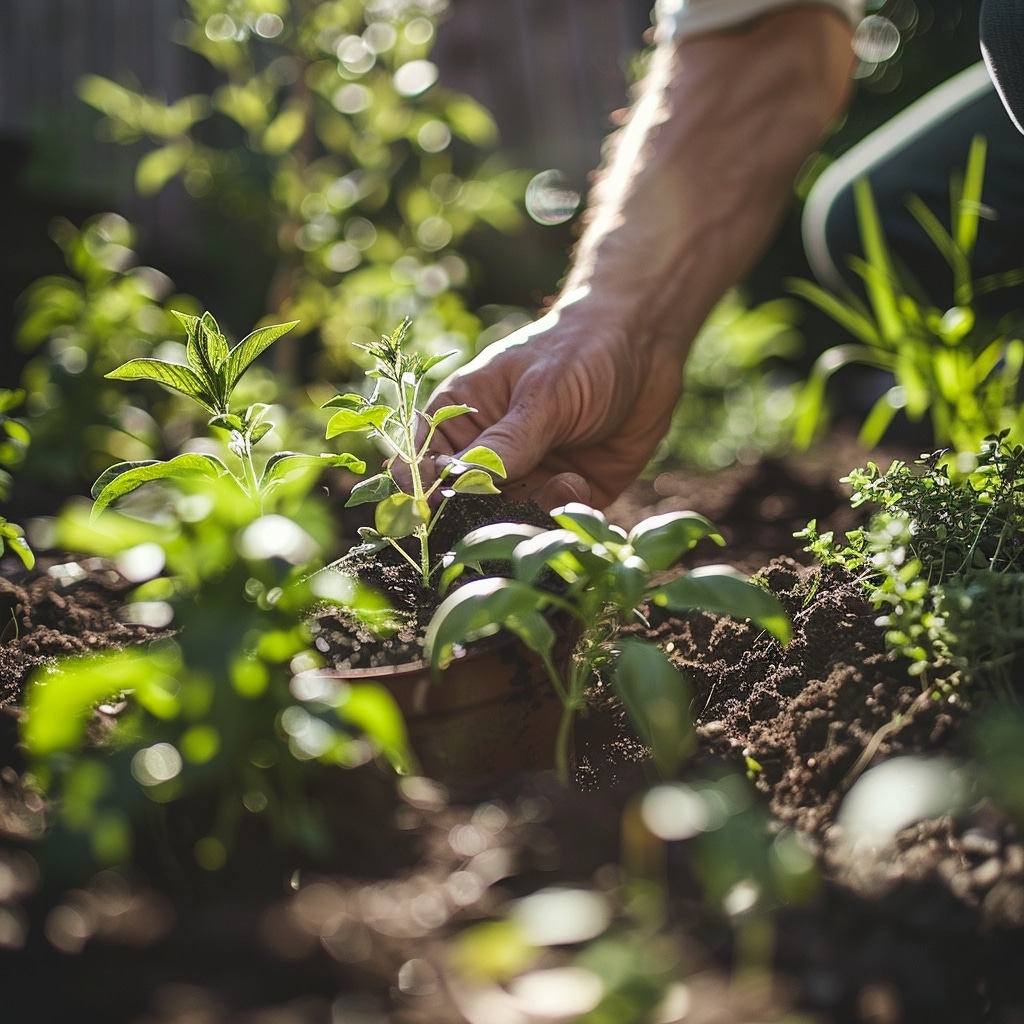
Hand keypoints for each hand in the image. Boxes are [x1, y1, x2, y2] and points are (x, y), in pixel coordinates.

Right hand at [424, 297, 685, 510]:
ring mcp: (526, 476)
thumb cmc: (581, 351)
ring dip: (533, 514)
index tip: (441, 504)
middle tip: (519, 500)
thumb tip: (458, 487)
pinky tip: (582, 485)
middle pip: (462, 506)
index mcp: (459, 418)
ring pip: (509, 522)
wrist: (647, 344)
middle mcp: (486, 453)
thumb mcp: (542, 395)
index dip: (422, 490)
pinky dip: (564, 516)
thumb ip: (505, 444)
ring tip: (566, 482)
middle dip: (488, 514)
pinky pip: (553, 524)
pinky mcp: (566, 494)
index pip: (420, 463)